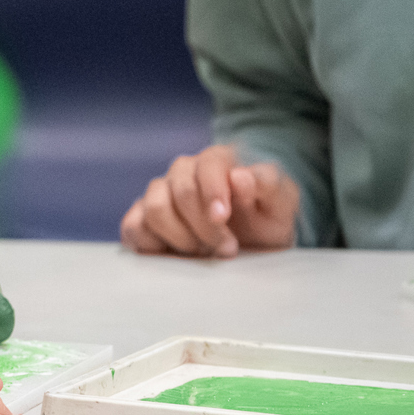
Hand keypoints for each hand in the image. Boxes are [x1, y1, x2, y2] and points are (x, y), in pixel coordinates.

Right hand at [120, 144, 298, 257]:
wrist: (253, 243)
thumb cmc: (266, 219)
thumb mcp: (281, 204)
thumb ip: (267, 185)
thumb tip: (239, 176)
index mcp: (217, 161)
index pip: (208, 164)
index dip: (213, 191)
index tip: (223, 218)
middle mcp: (184, 172)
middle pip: (180, 190)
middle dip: (204, 226)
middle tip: (227, 248)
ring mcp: (159, 195)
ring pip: (154, 209)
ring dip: (181, 237)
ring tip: (203, 251)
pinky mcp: (141, 219)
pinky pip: (132, 227)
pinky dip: (152, 244)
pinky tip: (176, 253)